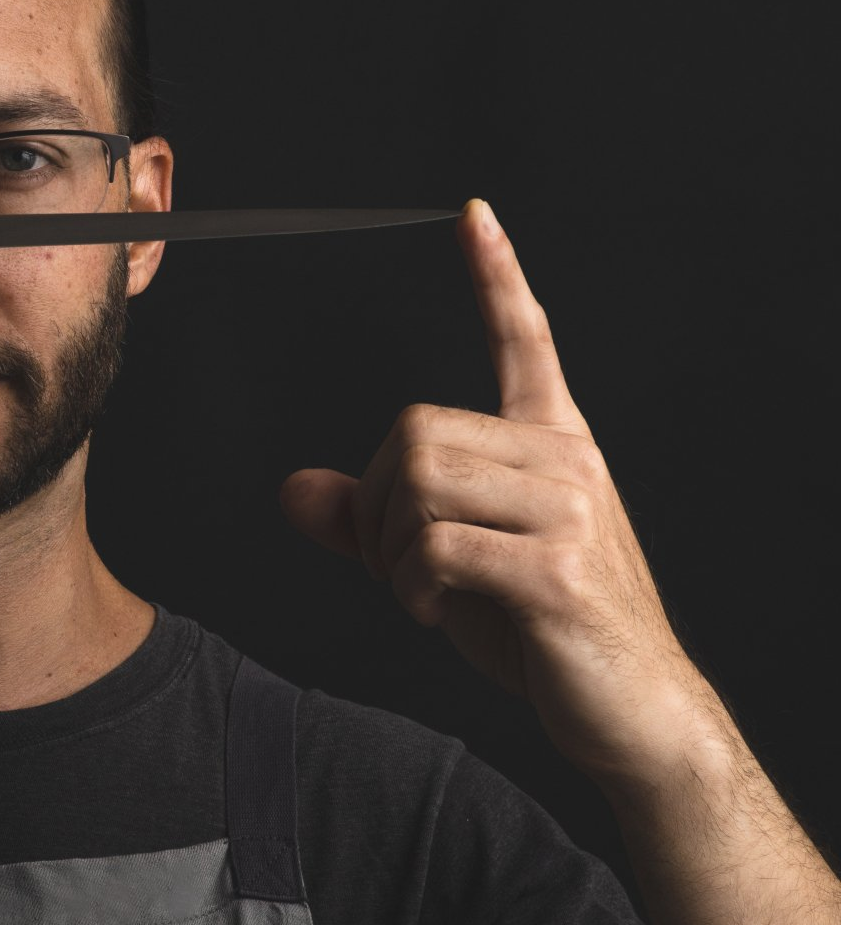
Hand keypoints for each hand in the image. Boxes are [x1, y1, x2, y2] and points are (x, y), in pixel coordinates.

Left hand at [279, 199, 704, 781]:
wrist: (630, 710)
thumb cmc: (541, 629)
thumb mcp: (448, 564)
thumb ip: (373, 523)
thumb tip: (293, 490)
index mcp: (552, 443)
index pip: (524, 339)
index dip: (496, 276)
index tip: (474, 214)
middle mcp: (566, 460)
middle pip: (414, 430)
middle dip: (377, 503)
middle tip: (398, 564)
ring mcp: (569, 510)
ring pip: (419, 483)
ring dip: (390, 551)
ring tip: (423, 592)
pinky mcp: (557, 567)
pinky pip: (436, 547)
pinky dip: (411, 587)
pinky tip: (437, 612)